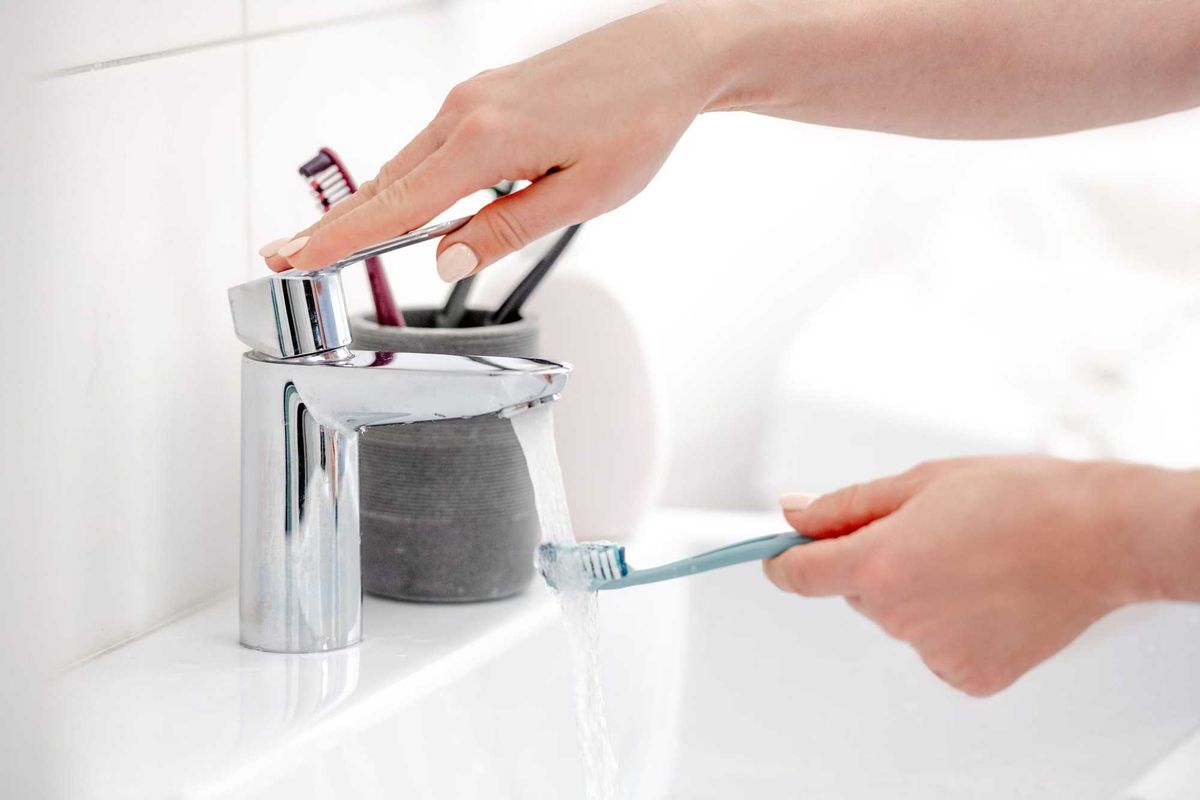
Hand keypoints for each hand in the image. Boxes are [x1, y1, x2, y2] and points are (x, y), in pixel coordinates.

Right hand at [261, 3, 709, 278]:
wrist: (669, 55)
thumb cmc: (639, 120)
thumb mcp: (584, 195)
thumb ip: (509, 228)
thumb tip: (448, 260)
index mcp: (488, 142)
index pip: (397, 206)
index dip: (341, 240)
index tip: (295, 259)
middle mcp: (467, 113)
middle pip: (385, 184)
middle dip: (333, 226)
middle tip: (282, 255)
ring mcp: (473, 98)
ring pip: (407, 164)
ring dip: (368, 205)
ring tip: (329, 241)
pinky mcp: (485, 95)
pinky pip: (431, 146)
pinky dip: (407, 179)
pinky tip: (405, 205)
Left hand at [764, 456, 1199, 696]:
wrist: (1100, 535)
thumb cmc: (1020, 499)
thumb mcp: (918, 482)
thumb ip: (845, 506)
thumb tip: (794, 514)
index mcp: (879, 565)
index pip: (800, 575)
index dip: (784, 560)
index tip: (779, 554)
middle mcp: (900, 617)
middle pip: (856, 590)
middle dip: (875, 561)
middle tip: (929, 533)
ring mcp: (935, 651)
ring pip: (897, 618)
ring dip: (916, 592)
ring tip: (971, 559)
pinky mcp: (969, 675)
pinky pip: (934, 647)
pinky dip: (950, 624)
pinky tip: (986, 594)